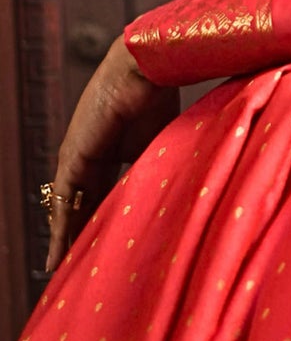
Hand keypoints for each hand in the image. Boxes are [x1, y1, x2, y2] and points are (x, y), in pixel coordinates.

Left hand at [43, 37, 176, 271]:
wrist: (147, 69)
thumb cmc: (163, 95)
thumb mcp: (164, 144)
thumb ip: (162, 168)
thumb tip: (183, 195)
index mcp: (115, 150)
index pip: (105, 194)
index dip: (104, 220)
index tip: (108, 247)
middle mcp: (92, 156)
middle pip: (84, 205)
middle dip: (82, 235)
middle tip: (81, 268)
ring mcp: (79, 157)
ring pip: (69, 208)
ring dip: (67, 239)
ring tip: (64, 272)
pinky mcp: (73, 158)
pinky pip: (65, 202)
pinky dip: (60, 231)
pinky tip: (57, 256)